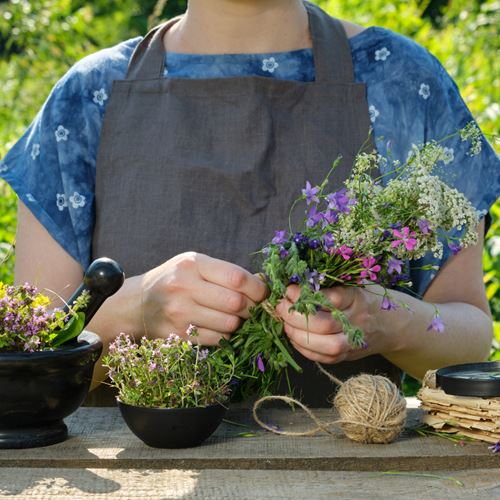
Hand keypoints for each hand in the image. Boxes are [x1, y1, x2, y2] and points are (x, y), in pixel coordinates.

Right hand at [141, 252, 267, 344]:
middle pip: (236, 303)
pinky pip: (217, 339)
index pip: (237, 278)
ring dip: (240, 324)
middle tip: (253, 309)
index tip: (263, 294)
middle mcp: (185, 286)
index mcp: (193, 264)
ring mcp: (180, 313)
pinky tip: (220, 327)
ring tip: (235, 317)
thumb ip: (226, 272)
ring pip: (230, 324)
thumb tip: (262, 283)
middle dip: (252, 308)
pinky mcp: (179, 335)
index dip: (258, 289)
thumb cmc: (175, 280)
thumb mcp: (195, 265)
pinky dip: (226, 336)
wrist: (138, 304)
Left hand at [275, 284, 384, 363]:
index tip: (289, 290)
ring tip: (285, 324)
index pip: (330, 298)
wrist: (391, 324)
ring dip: (298, 335)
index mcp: (357, 298)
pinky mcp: (348, 356)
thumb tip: (295, 282)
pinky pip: (324, 358)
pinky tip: (294, 337)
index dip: (305, 295)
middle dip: (295, 317)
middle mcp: (357, 321)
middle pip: (323, 324)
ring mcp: (354, 341)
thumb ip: (328, 284)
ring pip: (324, 345)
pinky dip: (304, 349)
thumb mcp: (352, 283)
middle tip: (281, 307)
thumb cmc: (364, 297)